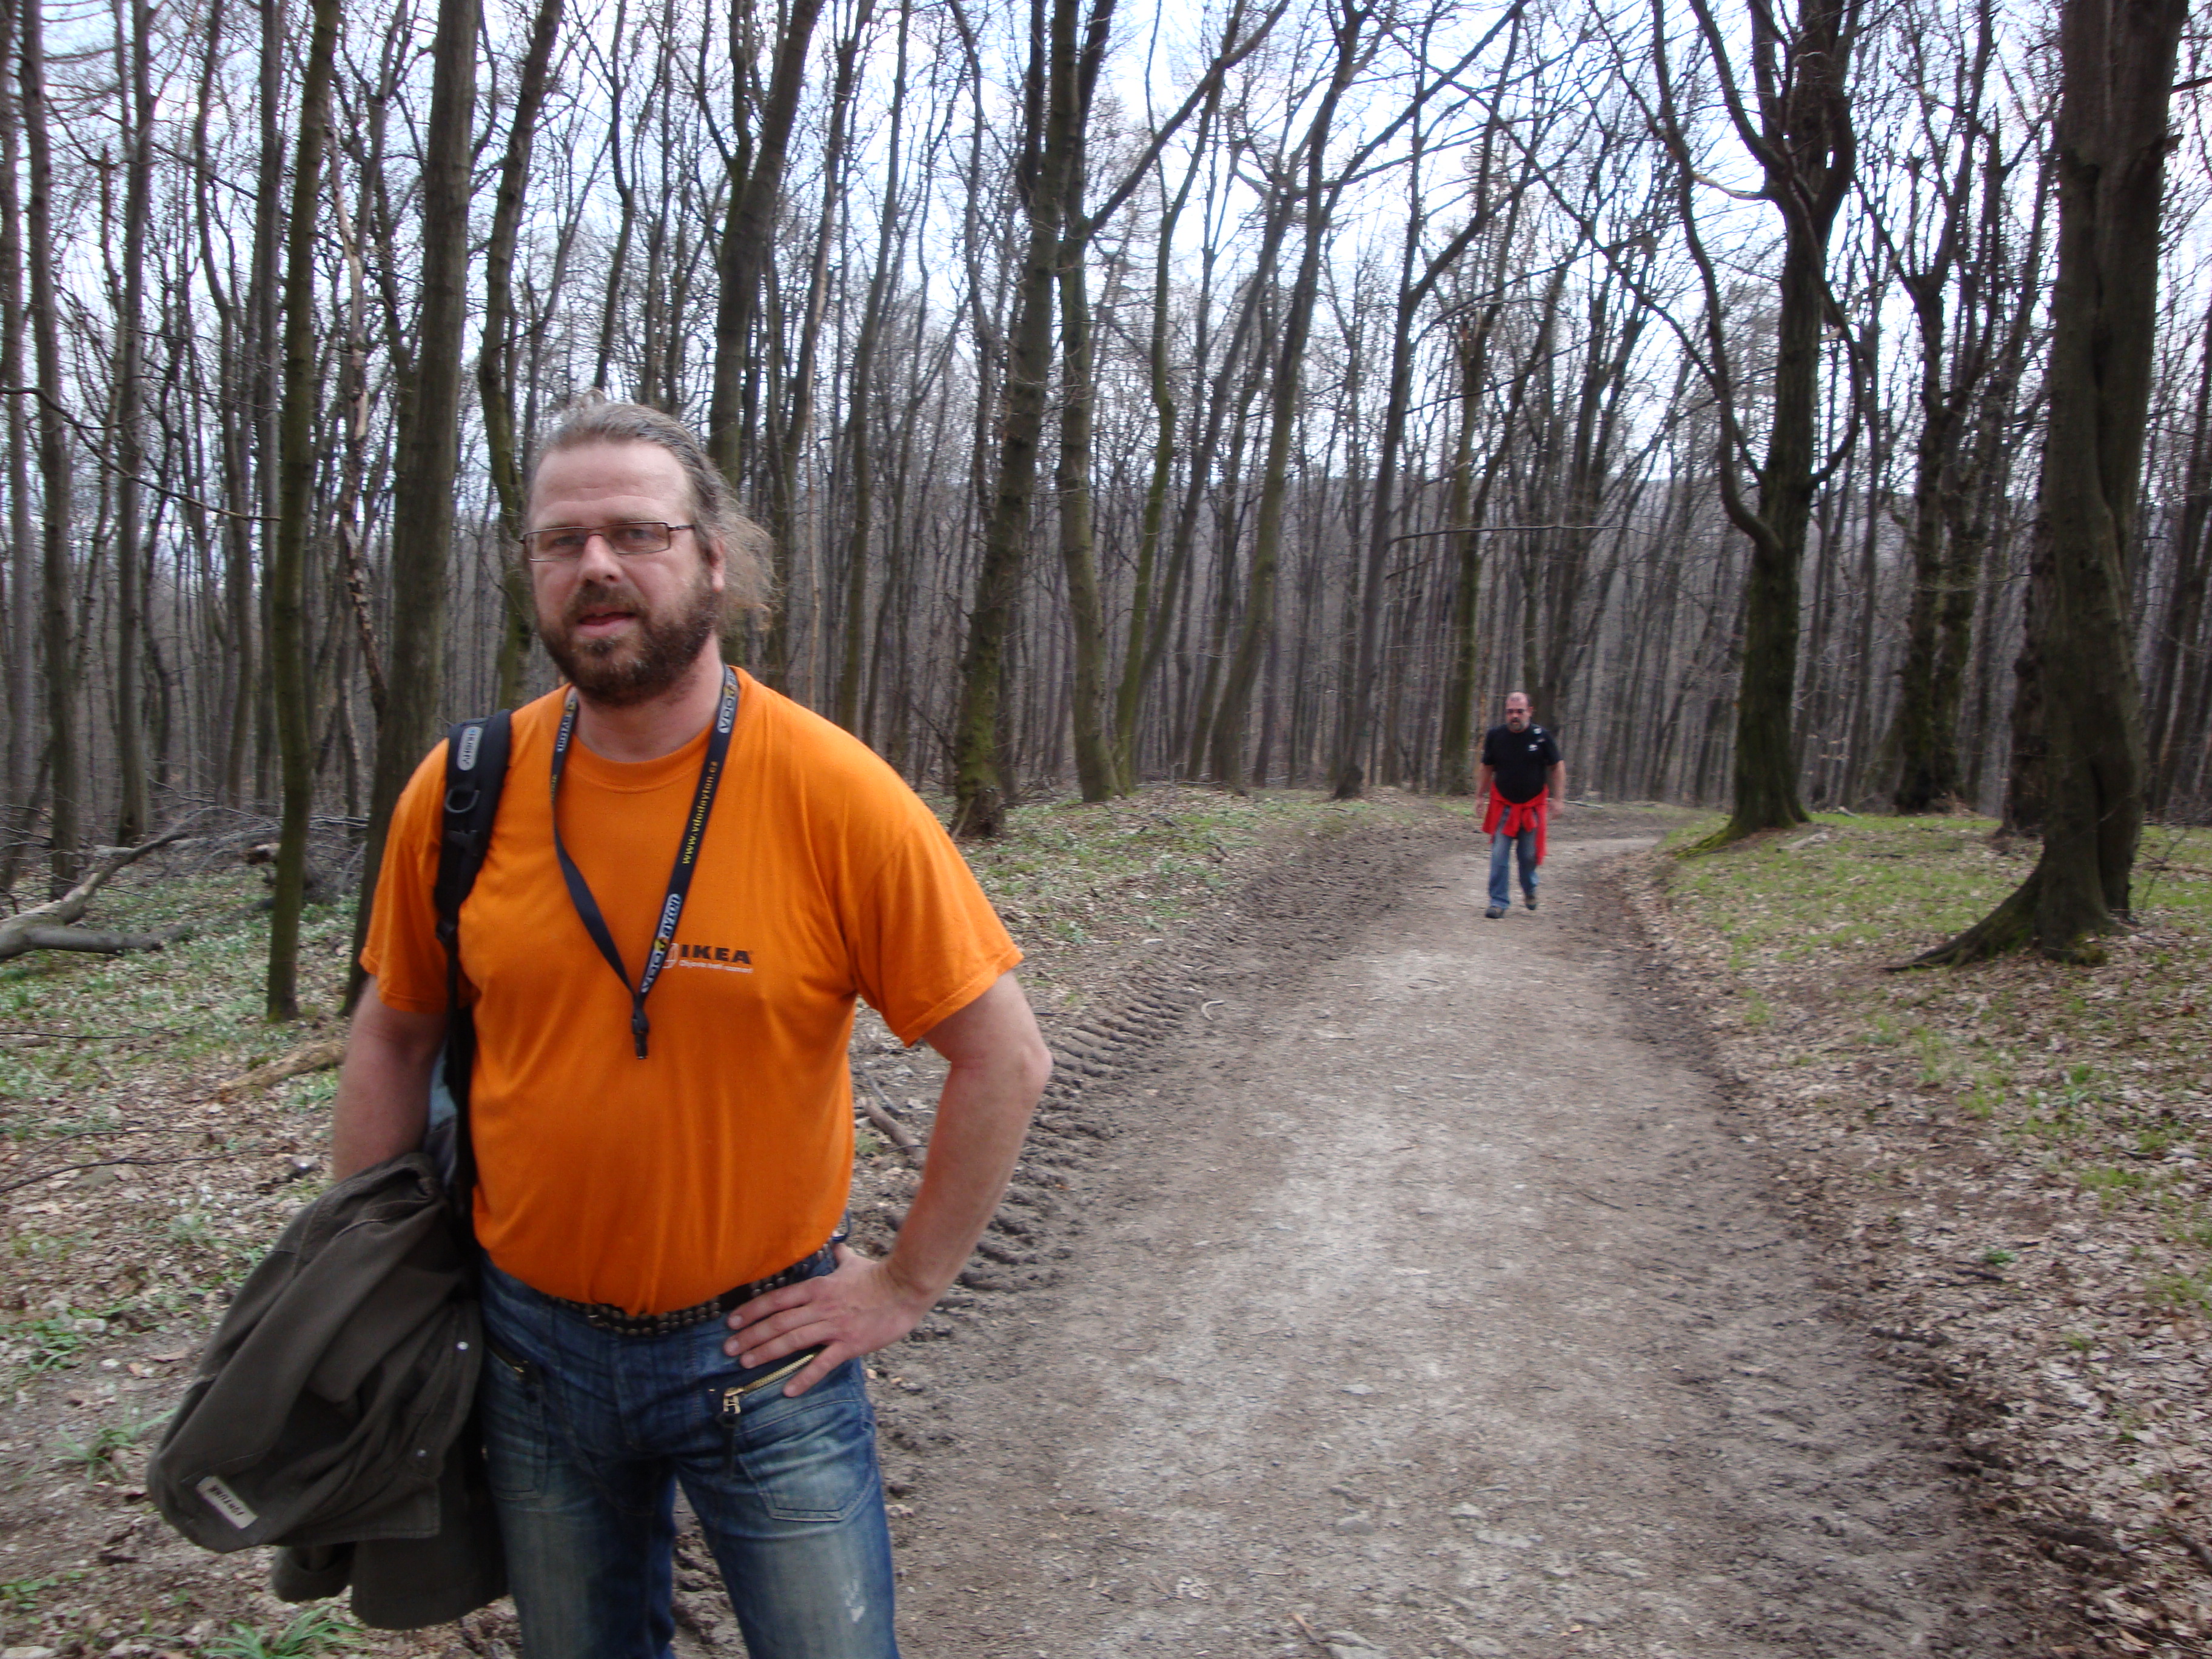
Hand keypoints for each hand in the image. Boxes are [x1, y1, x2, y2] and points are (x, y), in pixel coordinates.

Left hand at [723, 1244, 934, 1396]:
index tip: (733, 1322)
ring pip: (792, 1340)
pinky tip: (787, 1390)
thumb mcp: (854, 1263)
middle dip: (750, 1336)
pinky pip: (822, 1363)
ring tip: (746, 1363)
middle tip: (728, 1348)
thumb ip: (840, 1257)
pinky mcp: (849, 1344)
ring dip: (766, 1352)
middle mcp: (820, 1306)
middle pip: (777, 1322)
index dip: (752, 1311)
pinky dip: (803, 1377)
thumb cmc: (879, 1276)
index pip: (776, 1300)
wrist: (905, 1288)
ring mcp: (834, 1326)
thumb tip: (836, 1246)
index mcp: (817, 1287)